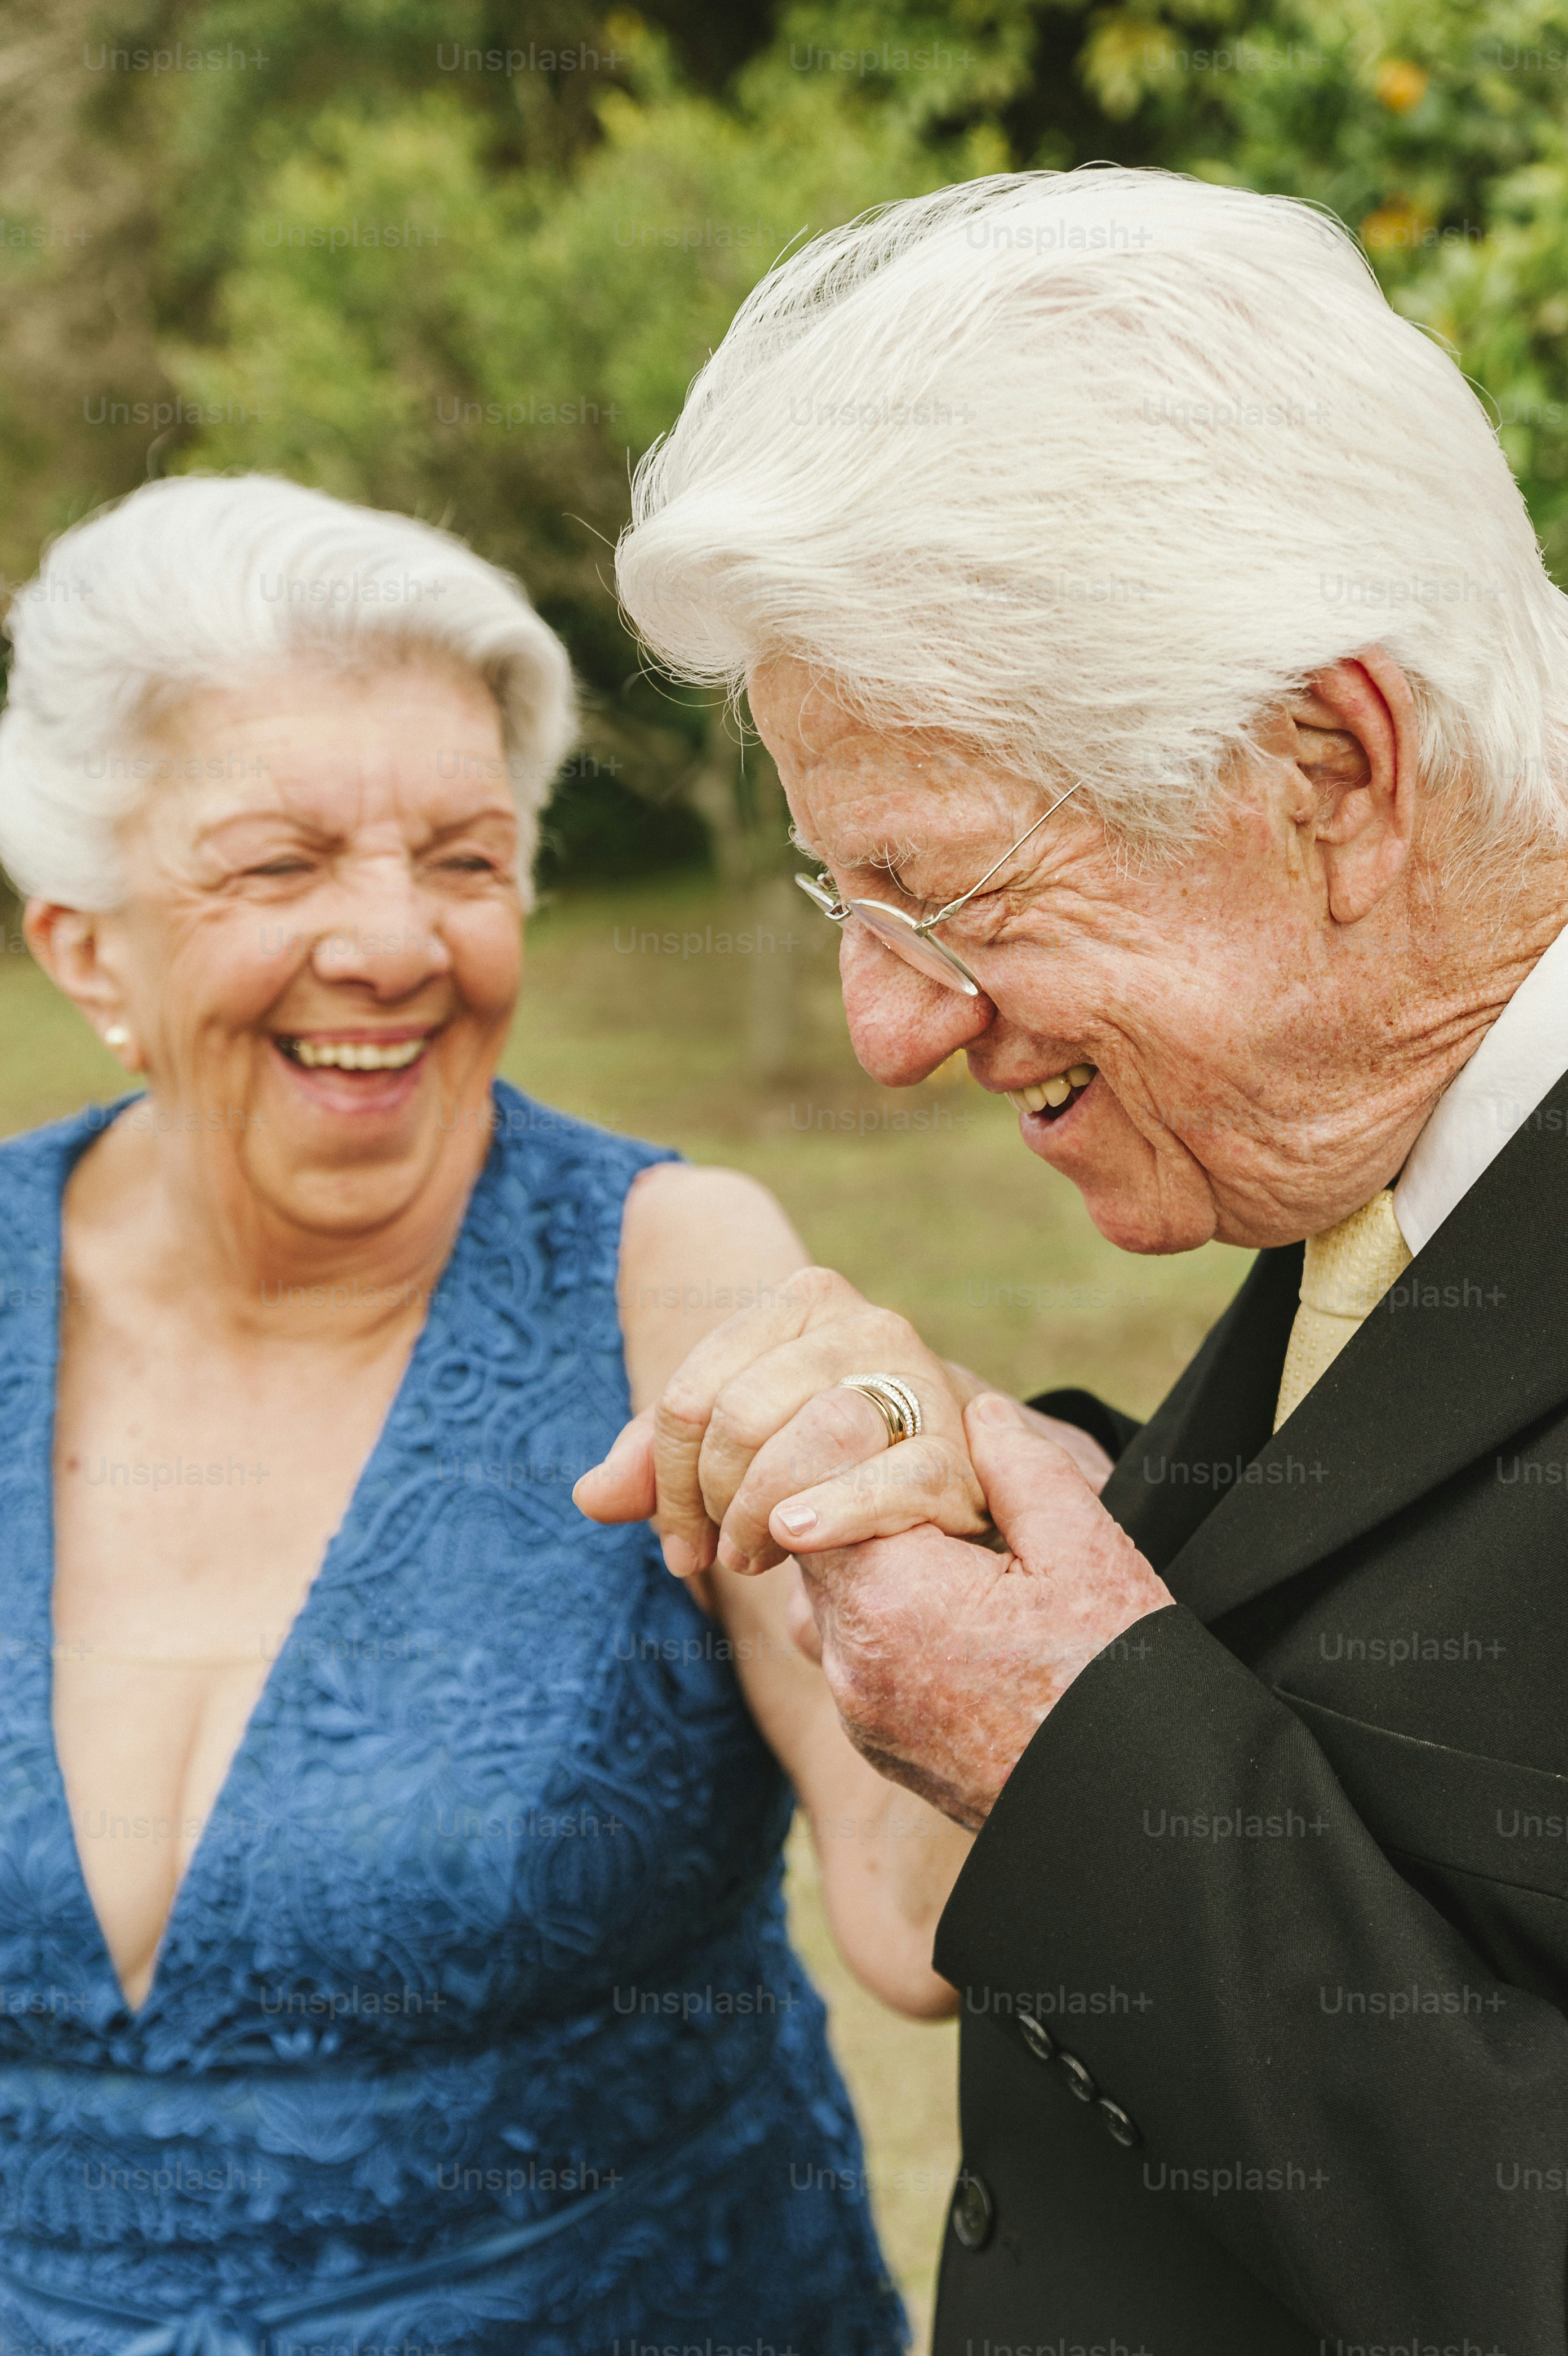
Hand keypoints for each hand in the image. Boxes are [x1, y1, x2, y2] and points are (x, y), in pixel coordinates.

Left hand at [574, 1264, 1112, 1576]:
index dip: (664, 1482)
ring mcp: (917, 1377)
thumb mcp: (729, 1450)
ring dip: (763, 1515)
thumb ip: (654, 1465)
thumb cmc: (819, 1459)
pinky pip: (884, 1481)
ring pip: (812, 1435)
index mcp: (800, 1301)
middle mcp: (864, 1322)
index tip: (676, 1544)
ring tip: (758, 1555)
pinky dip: (831, 1516)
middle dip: (712, 1501)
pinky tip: (796, 1542)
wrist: (943, 1481)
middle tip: (721, 1556)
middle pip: (741, 1415)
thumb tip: (588, 1498)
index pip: (691, 1394)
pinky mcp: (955, 1445)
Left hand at [794, 1391, 1173, 1830]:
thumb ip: (1022, 1467)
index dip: (867, 1455)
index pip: (821, 1488)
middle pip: (817, 1543)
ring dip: (880, 1569)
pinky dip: (892, 1626)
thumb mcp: (1087, 1549)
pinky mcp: (876, 1746)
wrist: (1131, 1819)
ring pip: (834, 1602)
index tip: (921, 1449)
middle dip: (867, 1508)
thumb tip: (976, 1413)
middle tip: (947, 1501)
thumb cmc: (1119, 1679)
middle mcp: (852, 1660)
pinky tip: (964, 1625)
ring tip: (965, 1564)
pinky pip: (859, 1658)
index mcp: (893, 1597)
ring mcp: (859, 1712)